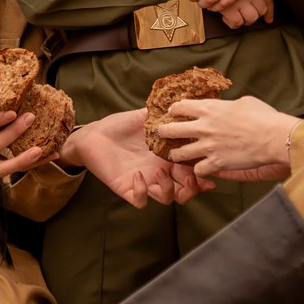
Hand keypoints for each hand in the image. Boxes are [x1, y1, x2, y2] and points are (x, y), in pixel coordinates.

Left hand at [61, 109, 200, 207]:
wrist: (94, 134)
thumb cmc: (120, 125)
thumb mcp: (145, 117)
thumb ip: (164, 114)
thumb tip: (181, 103)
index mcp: (168, 158)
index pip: (192, 171)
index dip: (202, 173)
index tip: (209, 168)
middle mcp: (159, 173)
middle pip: (184, 192)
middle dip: (192, 189)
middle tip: (191, 178)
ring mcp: (145, 182)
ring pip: (165, 199)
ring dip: (167, 189)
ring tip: (159, 172)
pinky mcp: (127, 188)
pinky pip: (140, 200)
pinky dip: (142, 191)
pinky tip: (137, 175)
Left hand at [155, 94, 296, 181]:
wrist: (273, 137)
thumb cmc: (263, 117)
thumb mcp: (243, 102)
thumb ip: (228, 106)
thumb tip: (226, 107)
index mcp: (209, 109)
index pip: (179, 107)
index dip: (173, 109)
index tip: (172, 112)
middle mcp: (203, 127)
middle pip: (171, 130)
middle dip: (163, 132)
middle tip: (161, 134)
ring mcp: (208, 147)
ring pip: (179, 153)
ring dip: (176, 154)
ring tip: (175, 155)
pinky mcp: (216, 163)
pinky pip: (198, 170)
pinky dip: (198, 170)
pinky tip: (201, 168)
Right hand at [215, 0, 275, 29]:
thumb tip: (261, 9)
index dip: (269, 12)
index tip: (268, 19)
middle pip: (261, 10)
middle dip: (254, 16)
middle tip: (245, 16)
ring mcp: (240, 0)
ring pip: (251, 18)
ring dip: (244, 21)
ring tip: (235, 16)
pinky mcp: (229, 8)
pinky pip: (237, 22)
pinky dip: (232, 23)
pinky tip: (226, 17)